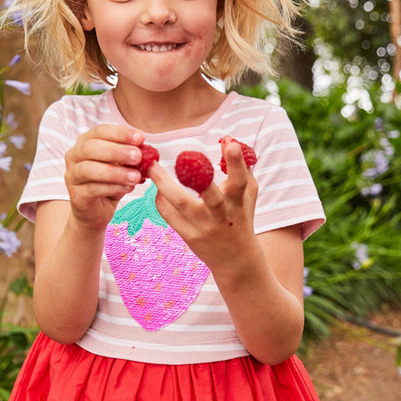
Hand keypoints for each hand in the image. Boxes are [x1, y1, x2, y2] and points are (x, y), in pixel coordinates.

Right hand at [64, 124, 144, 230]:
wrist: (97, 211)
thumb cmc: (111, 182)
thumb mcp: (123, 167)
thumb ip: (131, 157)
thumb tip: (148, 152)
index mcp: (86, 142)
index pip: (100, 131)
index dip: (121, 133)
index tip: (141, 138)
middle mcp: (74, 156)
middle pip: (91, 148)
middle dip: (117, 151)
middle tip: (138, 156)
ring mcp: (72, 176)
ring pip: (90, 169)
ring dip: (116, 172)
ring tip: (136, 177)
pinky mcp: (75, 195)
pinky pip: (92, 189)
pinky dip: (113, 188)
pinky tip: (128, 188)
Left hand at [147, 140, 258, 269]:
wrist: (236, 259)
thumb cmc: (241, 218)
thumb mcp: (248, 196)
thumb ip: (244, 169)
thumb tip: (232, 141)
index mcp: (238, 202)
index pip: (240, 181)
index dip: (235, 162)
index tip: (229, 142)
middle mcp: (221, 215)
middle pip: (209, 195)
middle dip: (196, 175)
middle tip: (181, 155)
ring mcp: (204, 227)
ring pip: (182, 204)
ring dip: (165, 185)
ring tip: (151, 168)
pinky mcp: (189, 236)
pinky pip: (170, 216)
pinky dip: (162, 201)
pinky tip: (157, 190)